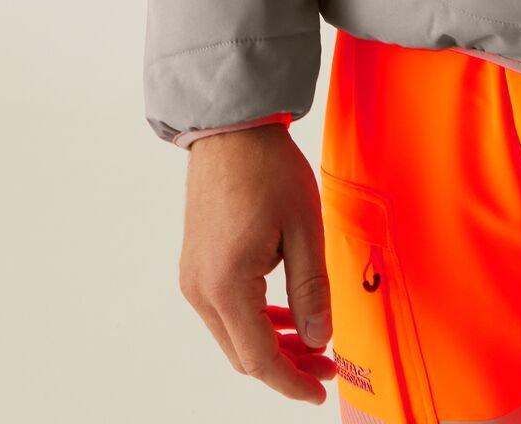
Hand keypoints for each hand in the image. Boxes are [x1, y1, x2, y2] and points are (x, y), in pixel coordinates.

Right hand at [179, 124, 336, 403]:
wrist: (231, 129)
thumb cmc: (268, 170)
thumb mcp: (305, 229)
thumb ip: (311, 291)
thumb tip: (319, 338)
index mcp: (227, 285)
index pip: (260, 359)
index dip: (292, 382)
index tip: (320, 391)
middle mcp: (201, 290)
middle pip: (244, 354)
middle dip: (287, 366)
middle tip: (327, 364)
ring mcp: (193, 279)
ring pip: (234, 336)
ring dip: (272, 344)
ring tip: (312, 341)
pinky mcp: (196, 266)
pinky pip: (226, 312)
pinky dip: (256, 321)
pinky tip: (285, 316)